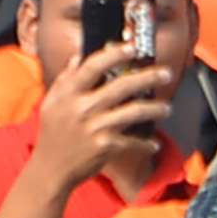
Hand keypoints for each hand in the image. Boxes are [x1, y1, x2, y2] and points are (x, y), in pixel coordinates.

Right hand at [29, 38, 172, 191]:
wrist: (50, 170)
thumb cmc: (52, 135)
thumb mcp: (51, 103)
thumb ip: (65, 79)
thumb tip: (78, 57)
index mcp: (69, 94)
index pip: (93, 66)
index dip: (115, 54)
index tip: (132, 46)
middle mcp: (82, 108)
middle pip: (122, 85)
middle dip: (149, 76)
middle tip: (166, 74)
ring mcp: (95, 127)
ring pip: (135, 111)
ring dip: (155, 108)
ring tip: (166, 108)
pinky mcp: (105, 146)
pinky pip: (133, 141)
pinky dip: (146, 143)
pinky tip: (153, 144)